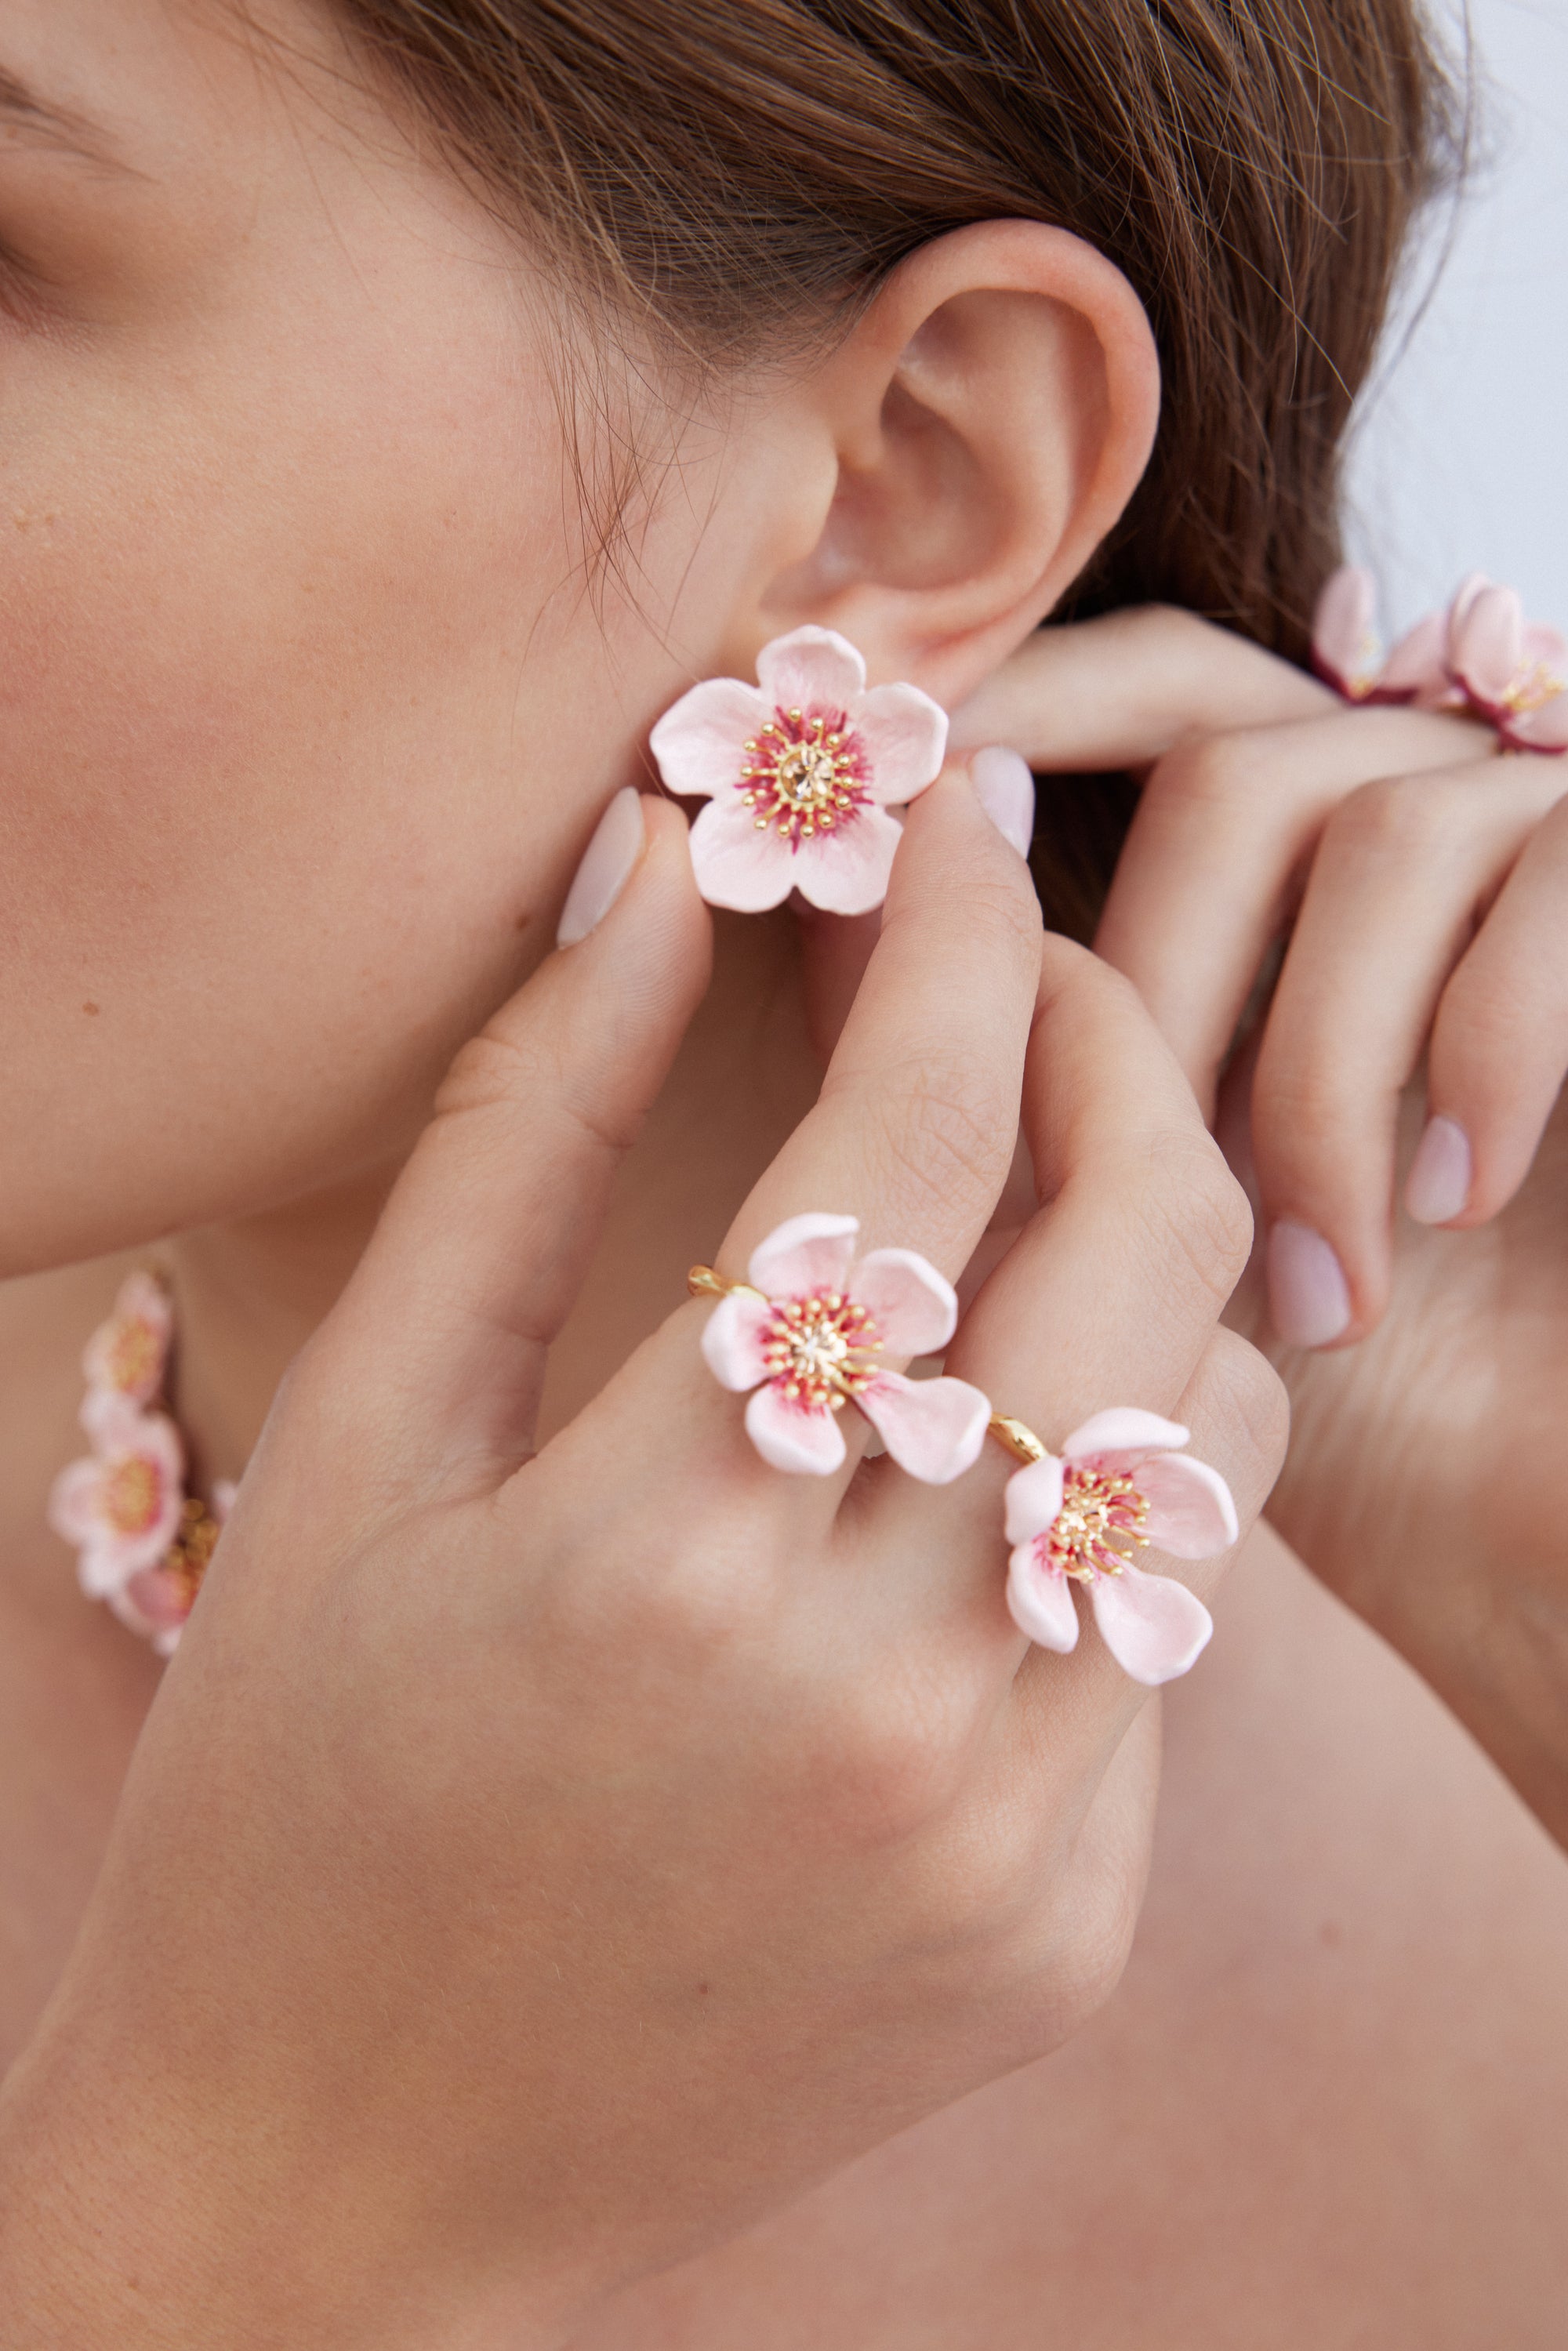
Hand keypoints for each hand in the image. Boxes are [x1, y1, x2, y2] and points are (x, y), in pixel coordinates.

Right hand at [0, 777, 1278, 2348]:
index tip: (940, 821)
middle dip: (1107, 1032)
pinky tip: (953, 1474)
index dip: (953, 925)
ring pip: (1208, 1421)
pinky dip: (1095, 1488)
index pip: (921, 1127)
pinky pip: (1162, 1619)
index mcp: (666, 1554)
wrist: (336, 2192)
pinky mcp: (1065, 1932)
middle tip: (1017, 968)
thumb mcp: (350, 1449)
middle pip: (1143, 1234)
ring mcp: (1010, 1837)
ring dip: (1133, 1258)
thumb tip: (658, 876)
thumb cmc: (293, 1801)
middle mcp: (885, 1702)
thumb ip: (516, 1135)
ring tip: (996, 1210)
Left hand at [959, 609, 1567, 1838]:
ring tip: (1312, 1291)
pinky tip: (1453, 1205)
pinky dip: (1486, 1045)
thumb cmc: (1338, 1409)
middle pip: (1236, 771)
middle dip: (1164, 981)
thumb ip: (1004, 1059)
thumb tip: (845, 888)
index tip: (935, 788)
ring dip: (1315, 1072)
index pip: (1169, 687)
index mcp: (1303, 864)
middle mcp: (1431, 817)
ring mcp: (1555, 847)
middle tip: (1132, 1189)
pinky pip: (1549, 874)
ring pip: (1380, 829)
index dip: (1055, 702)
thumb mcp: (1129, 1233)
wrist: (1545, 1508)